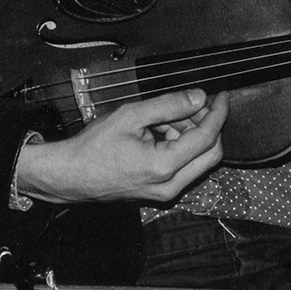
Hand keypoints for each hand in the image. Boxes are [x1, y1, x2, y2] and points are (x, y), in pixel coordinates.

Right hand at [14, 87, 227, 205]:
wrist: (70, 175)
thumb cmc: (92, 148)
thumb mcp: (130, 116)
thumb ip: (168, 105)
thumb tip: (198, 98)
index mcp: (164, 166)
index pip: (207, 137)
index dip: (217, 113)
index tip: (220, 96)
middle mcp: (170, 185)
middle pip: (210, 153)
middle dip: (207, 125)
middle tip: (195, 104)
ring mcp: (166, 193)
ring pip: (197, 160)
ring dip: (190, 135)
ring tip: (165, 116)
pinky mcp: (159, 193)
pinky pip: (182, 168)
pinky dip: (178, 146)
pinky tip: (159, 131)